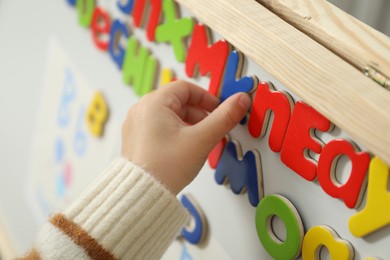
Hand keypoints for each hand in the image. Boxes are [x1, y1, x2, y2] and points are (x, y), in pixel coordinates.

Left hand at [121, 80, 250, 193]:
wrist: (143, 194)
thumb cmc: (167, 166)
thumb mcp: (201, 139)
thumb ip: (224, 117)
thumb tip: (240, 100)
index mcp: (153, 102)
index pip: (186, 88)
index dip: (206, 98)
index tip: (218, 111)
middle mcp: (141, 109)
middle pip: (177, 101)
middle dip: (198, 114)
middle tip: (210, 131)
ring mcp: (136, 124)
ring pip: (169, 115)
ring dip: (188, 124)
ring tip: (198, 143)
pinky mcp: (136, 138)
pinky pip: (160, 127)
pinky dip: (175, 132)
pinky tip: (183, 149)